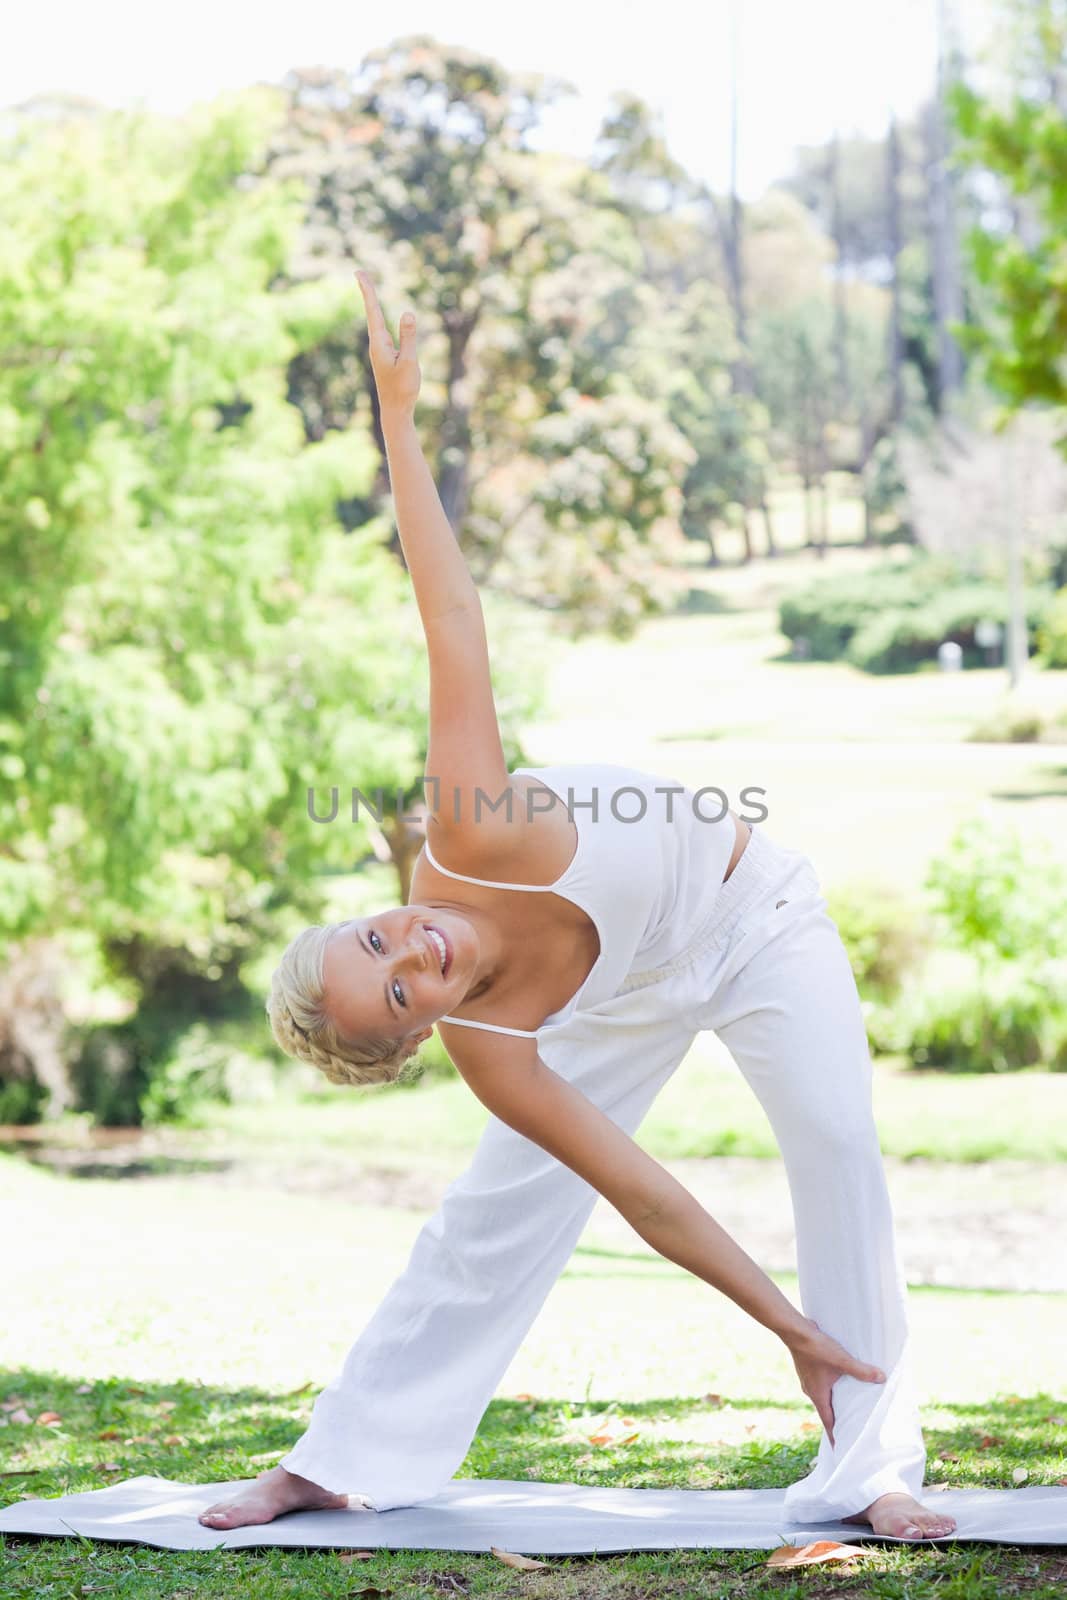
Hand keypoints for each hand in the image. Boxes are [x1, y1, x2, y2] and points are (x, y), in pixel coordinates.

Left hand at [356, 270, 420, 416]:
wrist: (395, 410)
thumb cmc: (403, 388)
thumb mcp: (409, 361)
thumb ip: (409, 337)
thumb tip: (408, 312)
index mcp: (379, 343)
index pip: (373, 311)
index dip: (368, 291)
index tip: (359, 273)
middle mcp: (377, 343)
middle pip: (372, 311)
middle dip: (367, 291)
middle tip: (359, 272)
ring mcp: (380, 349)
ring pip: (376, 320)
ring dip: (372, 302)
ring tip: (366, 285)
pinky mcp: (386, 355)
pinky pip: (382, 329)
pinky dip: (379, 315)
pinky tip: (378, 314)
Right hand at [787, 1316, 885, 1446]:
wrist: (795, 1330)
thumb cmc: (816, 1348)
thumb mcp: (842, 1360)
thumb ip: (862, 1371)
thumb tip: (882, 1378)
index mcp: (818, 1395)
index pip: (828, 1422)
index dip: (834, 1436)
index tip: (839, 1448)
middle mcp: (811, 1390)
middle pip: (826, 1411)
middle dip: (836, 1420)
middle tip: (848, 1428)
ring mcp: (808, 1379)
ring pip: (822, 1396)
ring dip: (833, 1402)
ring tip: (846, 1405)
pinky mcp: (808, 1368)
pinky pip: (820, 1384)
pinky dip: (829, 1388)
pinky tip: (837, 1381)